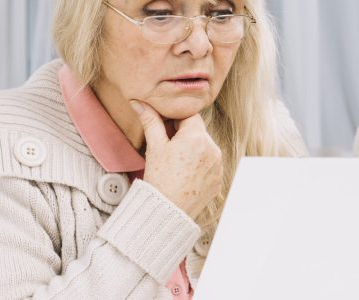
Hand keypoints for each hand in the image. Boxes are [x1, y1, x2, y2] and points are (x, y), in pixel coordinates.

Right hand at [131, 100, 223, 219]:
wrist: (168, 211)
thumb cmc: (160, 178)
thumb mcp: (154, 147)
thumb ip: (150, 121)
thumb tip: (138, 102)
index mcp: (198, 137)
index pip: (190, 116)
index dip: (176, 120)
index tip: (165, 129)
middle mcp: (213, 149)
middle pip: (198, 132)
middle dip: (184, 135)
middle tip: (168, 148)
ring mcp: (218, 165)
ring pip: (205, 148)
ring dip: (193, 150)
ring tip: (176, 164)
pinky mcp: (219, 179)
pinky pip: (210, 165)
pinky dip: (200, 165)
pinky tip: (185, 174)